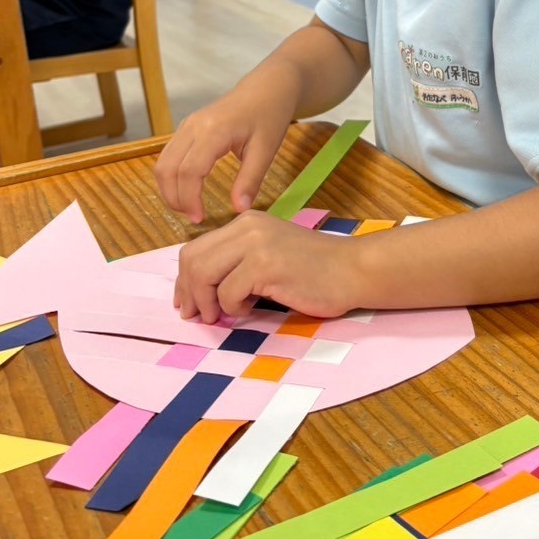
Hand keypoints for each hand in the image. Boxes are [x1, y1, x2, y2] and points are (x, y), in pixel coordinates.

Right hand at [156, 82, 292, 223]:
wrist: (267, 87)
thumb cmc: (269, 115)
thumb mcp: (266, 149)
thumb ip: (250, 180)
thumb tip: (239, 210)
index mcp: (213, 131)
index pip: (188, 171)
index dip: (189, 199)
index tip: (200, 219)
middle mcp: (193, 126)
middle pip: (167, 168)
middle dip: (174, 198)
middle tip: (193, 217)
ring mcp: (187, 125)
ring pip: (163, 162)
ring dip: (169, 189)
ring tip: (189, 208)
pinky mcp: (187, 128)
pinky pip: (169, 155)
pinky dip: (172, 177)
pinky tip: (187, 191)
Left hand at [174, 212, 364, 321]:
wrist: (353, 270)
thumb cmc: (315, 270)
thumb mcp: (270, 254)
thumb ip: (239, 262)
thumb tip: (201, 291)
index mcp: (246, 222)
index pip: (196, 247)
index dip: (185, 279)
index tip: (188, 302)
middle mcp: (247, 226)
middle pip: (193, 259)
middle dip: (189, 293)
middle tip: (198, 315)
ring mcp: (256, 244)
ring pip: (204, 275)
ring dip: (208, 303)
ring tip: (223, 315)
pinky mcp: (265, 265)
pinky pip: (228, 292)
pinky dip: (234, 308)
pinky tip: (252, 308)